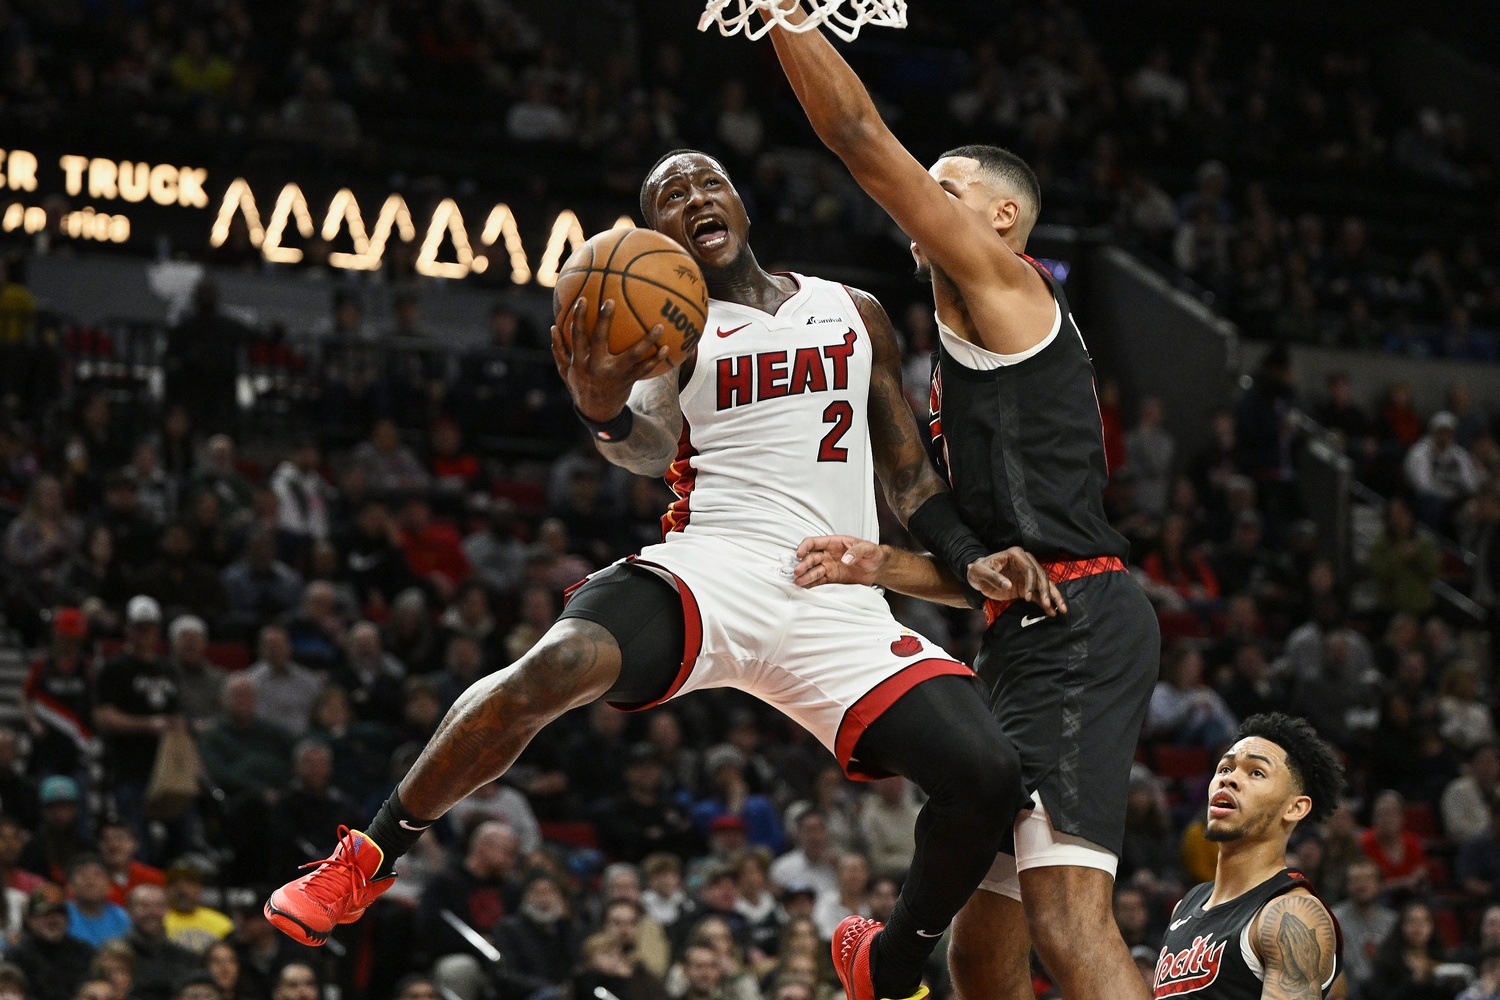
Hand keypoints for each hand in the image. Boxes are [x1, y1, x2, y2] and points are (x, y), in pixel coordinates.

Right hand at [550, 297, 671, 421]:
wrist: (597, 412)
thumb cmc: (581, 385)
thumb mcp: (566, 372)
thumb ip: (559, 350)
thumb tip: (553, 327)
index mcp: (580, 362)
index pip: (577, 336)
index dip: (579, 318)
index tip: (583, 299)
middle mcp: (596, 367)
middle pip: (599, 340)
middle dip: (604, 320)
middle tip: (611, 301)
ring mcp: (615, 374)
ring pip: (633, 355)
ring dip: (647, 341)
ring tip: (659, 326)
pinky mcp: (629, 380)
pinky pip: (644, 369)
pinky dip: (656, 359)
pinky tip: (666, 348)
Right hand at [794, 535, 885, 587]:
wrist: (878, 567)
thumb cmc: (873, 553)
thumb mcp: (868, 548)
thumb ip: (856, 551)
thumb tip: (845, 559)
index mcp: (834, 543)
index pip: (814, 542)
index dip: (805, 547)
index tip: (799, 554)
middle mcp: (828, 555)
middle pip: (811, 558)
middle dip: (803, 565)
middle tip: (798, 572)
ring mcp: (829, 567)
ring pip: (814, 571)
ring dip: (805, 576)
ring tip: (798, 582)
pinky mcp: (832, 578)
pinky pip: (820, 581)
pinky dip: (812, 584)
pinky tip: (805, 587)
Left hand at [965, 548, 1066, 614]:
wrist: (977, 576)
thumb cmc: (977, 570)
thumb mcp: (979, 572)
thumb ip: (993, 577)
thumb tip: (1008, 585)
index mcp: (1015, 555)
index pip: (1029, 568)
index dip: (1031, 583)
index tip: (1027, 598)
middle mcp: (1025, 562)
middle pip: (1041, 576)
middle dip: (1046, 591)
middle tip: (1048, 604)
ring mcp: (1028, 574)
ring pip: (1045, 584)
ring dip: (1053, 596)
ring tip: (1062, 609)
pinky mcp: (1028, 586)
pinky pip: (1040, 594)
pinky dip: (1046, 602)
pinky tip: (1053, 611)